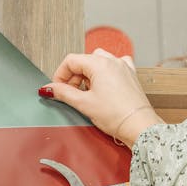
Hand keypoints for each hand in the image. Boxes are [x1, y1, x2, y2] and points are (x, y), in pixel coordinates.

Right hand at [46, 49, 163, 146]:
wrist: (137, 125)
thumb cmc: (116, 115)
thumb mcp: (83, 103)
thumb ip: (63, 93)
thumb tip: (49, 89)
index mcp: (99, 63)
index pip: (71, 60)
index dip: (60, 74)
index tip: (57, 88)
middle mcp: (112, 60)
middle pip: (84, 61)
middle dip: (73, 76)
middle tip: (70, 93)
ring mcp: (123, 66)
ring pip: (98, 62)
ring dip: (88, 75)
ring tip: (86, 93)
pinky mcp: (130, 75)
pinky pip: (113, 67)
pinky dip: (104, 74)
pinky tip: (102, 87)